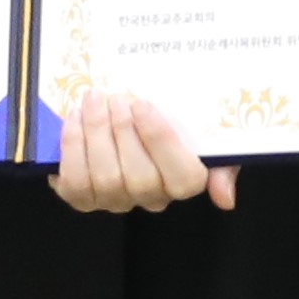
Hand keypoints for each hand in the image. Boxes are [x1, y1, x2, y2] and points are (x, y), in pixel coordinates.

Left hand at [49, 89, 237, 214]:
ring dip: (94, 135)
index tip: (143, 103)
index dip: (160, 141)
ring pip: (105, 179)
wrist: (130, 115)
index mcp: (185, 182)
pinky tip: (74, 120)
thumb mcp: (208, 134)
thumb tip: (225, 199)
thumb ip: (222, 162)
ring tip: (93, 100)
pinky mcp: (83, 198)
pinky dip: (72, 149)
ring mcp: (116, 201)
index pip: (183, 177)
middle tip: (112, 97)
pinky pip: (75, 184)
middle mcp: (152, 198)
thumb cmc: (173, 122)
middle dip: (121, 132)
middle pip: (139, 178)